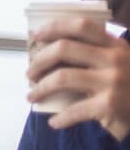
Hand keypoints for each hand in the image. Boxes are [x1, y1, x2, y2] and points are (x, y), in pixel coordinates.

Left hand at [28, 16, 129, 140]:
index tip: (35, 36)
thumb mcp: (121, 62)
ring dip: (40, 88)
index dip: (54, 27)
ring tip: (32, 96)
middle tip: (29, 73)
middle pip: (64, 49)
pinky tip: (54, 122)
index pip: (81, 26)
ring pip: (61, 78)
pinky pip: (73, 110)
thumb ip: (97, 53)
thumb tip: (50, 53)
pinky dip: (59, 118)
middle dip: (39, 61)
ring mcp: (112, 81)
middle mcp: (114, 59)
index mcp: (115, 45)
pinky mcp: (109, 105)